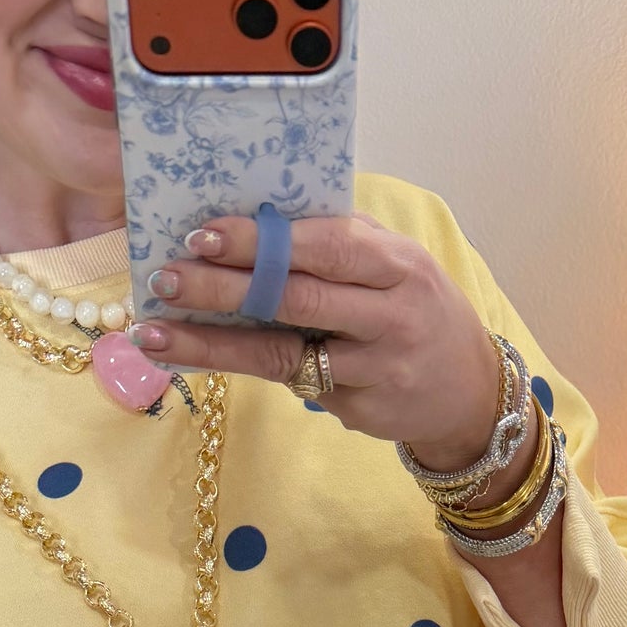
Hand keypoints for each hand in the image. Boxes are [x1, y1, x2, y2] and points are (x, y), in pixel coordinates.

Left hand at [133, 213, 505, 469]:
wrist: (471, 393)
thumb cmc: (419, 311)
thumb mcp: (397, 264)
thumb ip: (340, 240)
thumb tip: (257, 214)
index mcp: (397, 266)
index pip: (321, 247)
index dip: (260, 241)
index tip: (202, 234)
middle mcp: (390, 317)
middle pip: (296, 300)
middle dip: (224, 288)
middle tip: (166, 279)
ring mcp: (376, 370)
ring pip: (282, 355)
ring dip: (212, 345)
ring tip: (156, 334)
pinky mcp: (361, 412)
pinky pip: (296, 385)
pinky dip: (245, 368)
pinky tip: (198, 356)